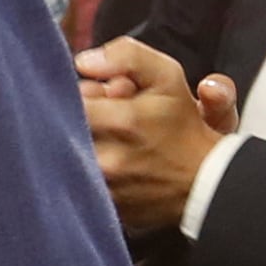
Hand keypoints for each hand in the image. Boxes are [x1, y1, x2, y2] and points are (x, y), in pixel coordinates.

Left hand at [77, 36, 237, 233]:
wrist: (204, 181)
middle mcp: (107, 160)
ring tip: (105, 141)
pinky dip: (83, 169)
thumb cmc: (183, 125)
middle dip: (74, 119)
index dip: (78, 95)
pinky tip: (107, 162)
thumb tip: (84, 62)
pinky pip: (76, 183)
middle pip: (61, 130)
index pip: (68, 100)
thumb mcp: (166, 76)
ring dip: (77, 145)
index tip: (96, 98)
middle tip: (100, 119)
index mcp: (122, 122)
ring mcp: (104, 189)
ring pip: (65, 157)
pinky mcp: (102, 209)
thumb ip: (127, 56)